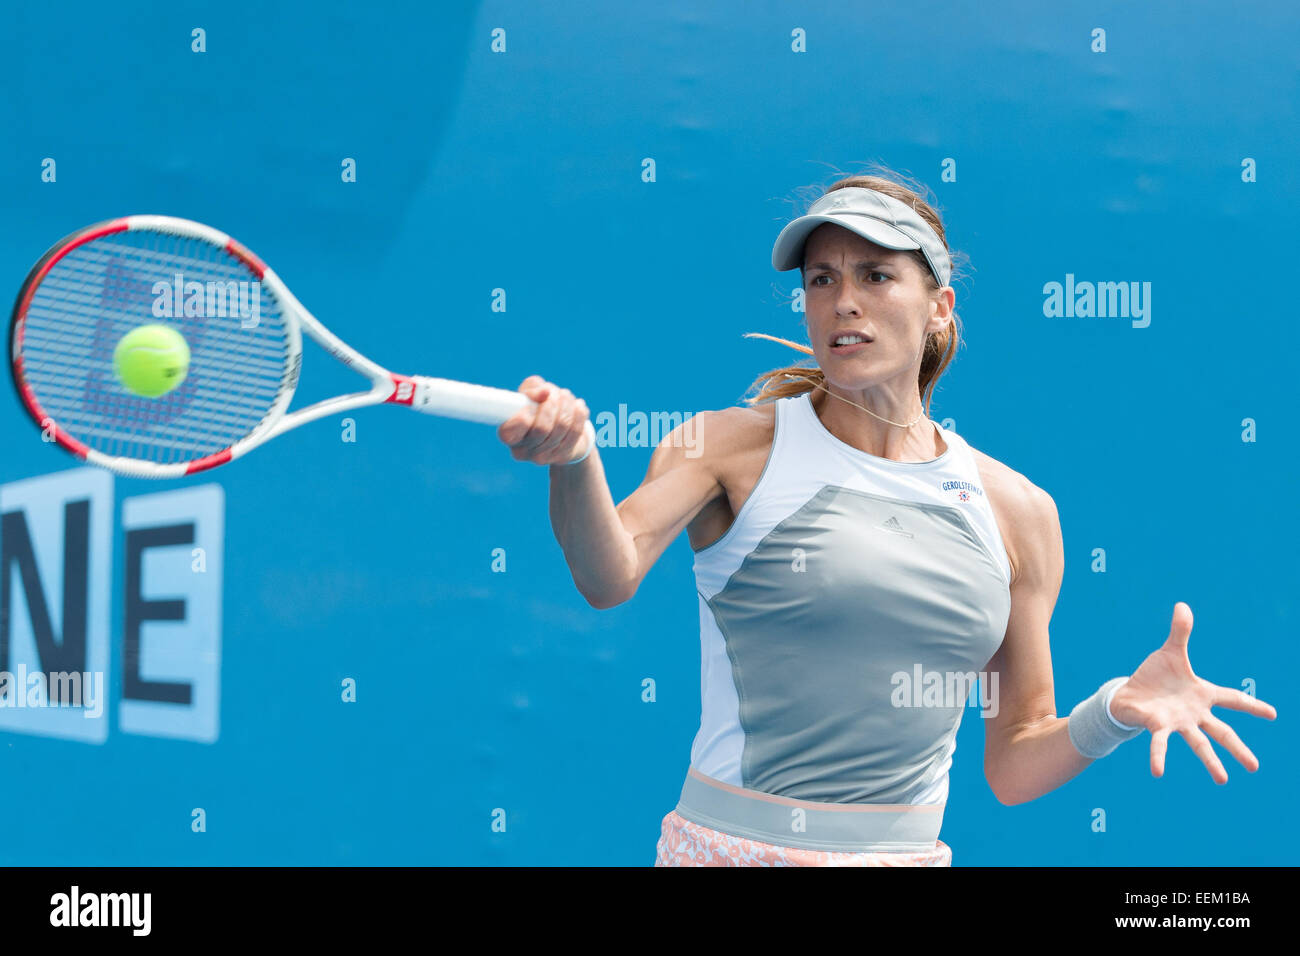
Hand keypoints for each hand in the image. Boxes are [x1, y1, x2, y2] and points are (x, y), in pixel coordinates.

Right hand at [498, 375, 591, 465]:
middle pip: (542, 428)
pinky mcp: (563, 456)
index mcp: (507, 433)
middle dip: (552, 404)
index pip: (514, 428)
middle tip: (554, 393)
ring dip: (567, 404)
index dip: (526, 412)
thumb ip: (531, 388)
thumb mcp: (529, 392)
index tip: (533, 401)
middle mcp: (522, 450)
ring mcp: (542, 457)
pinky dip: (579, 413)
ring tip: (566, 396)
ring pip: (561, 426)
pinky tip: (577, 406)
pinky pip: (576, 431)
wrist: (559, 427)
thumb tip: (545, 392)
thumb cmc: (538, 406)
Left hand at [1109, 602, 1276, 782]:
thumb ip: (1180, 632)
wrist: (1130, 692)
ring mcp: (1177, 722)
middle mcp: (1194, 713)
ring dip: (1210, 762)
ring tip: (1223, 781)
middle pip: (1222, 732)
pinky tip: (1157, 773)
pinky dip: (1158, 757)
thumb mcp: (1170, 652)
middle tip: (1255, 767)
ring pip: (1198, 744)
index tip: (1273, 714)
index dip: (1252, 705)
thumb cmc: (1155, 676)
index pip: (1232, 698)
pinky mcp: (1156, 726)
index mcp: (1202, 694)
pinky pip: (1159, 743)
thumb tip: (1182, 605)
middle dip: (1238, 748)